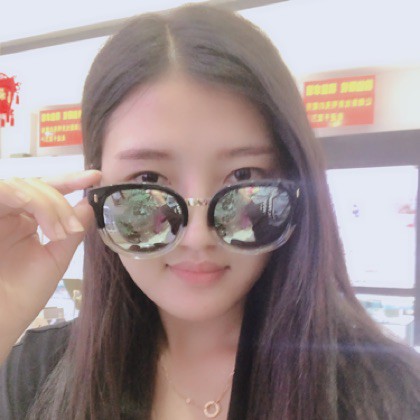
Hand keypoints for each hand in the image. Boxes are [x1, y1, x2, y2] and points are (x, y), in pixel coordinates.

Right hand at [0, 170, 100, 359]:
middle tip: (72, 229)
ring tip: (60, 233)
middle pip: (36, 185)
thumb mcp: (54, 260)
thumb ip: (72, 232)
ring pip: (21, 185)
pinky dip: (28, 201)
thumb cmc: (21, 296)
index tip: (96, 176)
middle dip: (60, 202)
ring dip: (47, 204)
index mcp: (25, 221)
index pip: (48, 192)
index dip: (71, 180)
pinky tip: (46, 226)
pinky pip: (3, 191)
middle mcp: (8, 213)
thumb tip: (89, 204)